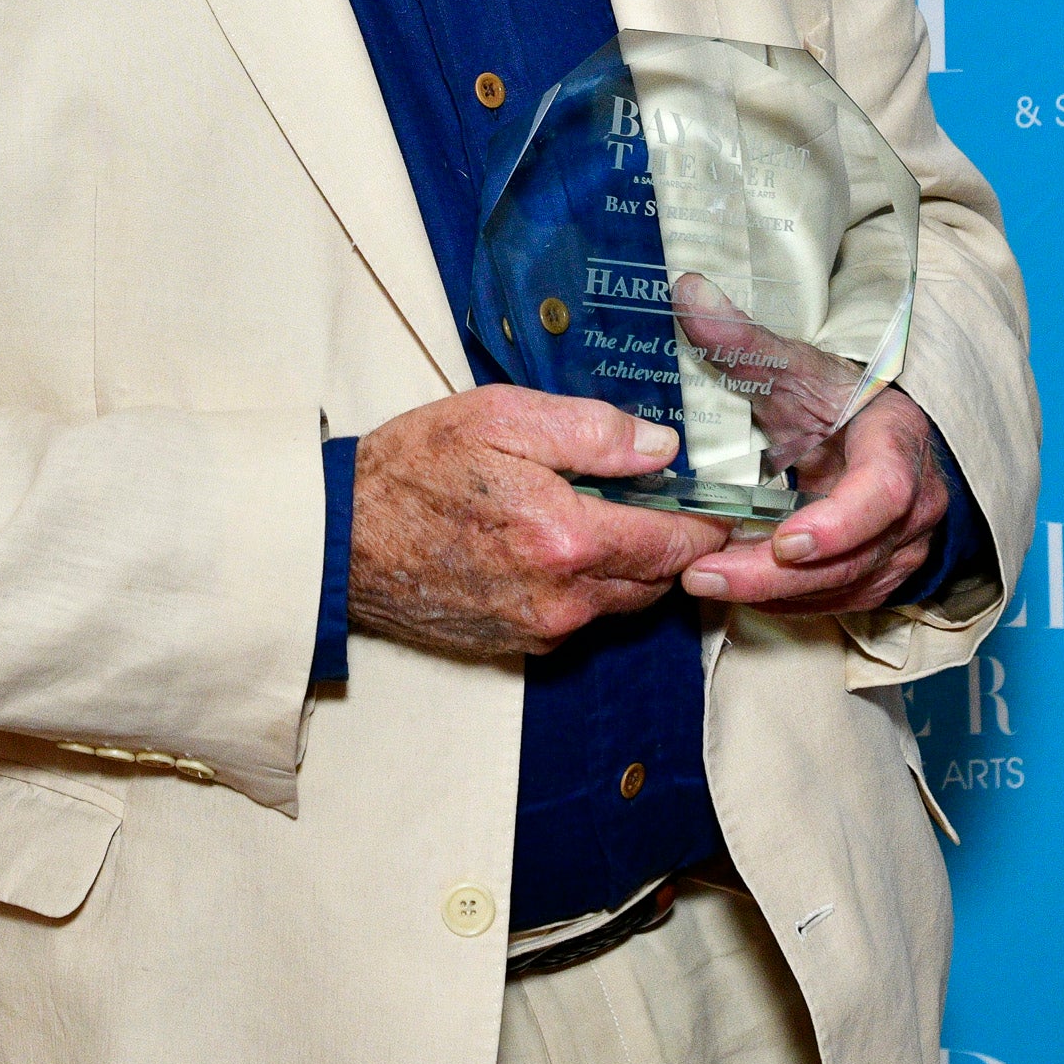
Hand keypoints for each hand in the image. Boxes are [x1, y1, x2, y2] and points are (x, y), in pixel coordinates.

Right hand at [349, 387, 734, 660]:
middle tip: (674, 500)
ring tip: (620, 517)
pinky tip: (568, 547)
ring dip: (634, 566)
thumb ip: (591, 431)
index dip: (707, 521)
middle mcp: (563, 600)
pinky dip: (592, 587)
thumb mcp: (501, 417)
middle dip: (675, 544)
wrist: (342, 539)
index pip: (675, 543)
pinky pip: (582, 618)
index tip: (721, 499)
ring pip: (623, 603)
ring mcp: (540, 630)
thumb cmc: (414, 469)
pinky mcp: (518, 645)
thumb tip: (662, 448)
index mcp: (567, 539)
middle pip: (658, 580)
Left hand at [668, 278, 947, 616]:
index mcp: (898, 444)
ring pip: (843, 590)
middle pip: (854, 557)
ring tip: (702, 580)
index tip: (784, 541)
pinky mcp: (881, 577)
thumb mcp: (795, 365)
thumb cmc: (838, 399)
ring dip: (772, 594)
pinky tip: (732, 587)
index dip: (838, 524)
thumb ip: (744, 339)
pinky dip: (783, 600)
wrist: (877, 435)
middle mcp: (914, 507)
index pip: (885, 493)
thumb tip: (688, 294)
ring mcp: (902, 549)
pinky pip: (834, 604)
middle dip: (776, 575)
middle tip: (704, 574)